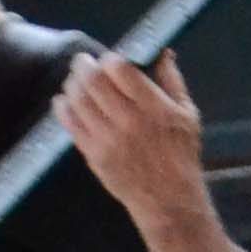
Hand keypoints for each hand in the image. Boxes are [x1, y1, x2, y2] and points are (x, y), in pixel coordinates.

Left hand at [56, 49, 209, 231]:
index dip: (110, 59)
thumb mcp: (187, 114)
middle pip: (95, 81)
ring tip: (73, 80)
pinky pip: (71, 125)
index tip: (109, 59)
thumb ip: (172, 80)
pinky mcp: (94, 155)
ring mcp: (108, 139)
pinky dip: (63, 108)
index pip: (121, 70)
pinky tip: (63, 101)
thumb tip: (162, 51)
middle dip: (84, 66)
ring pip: (79, 101)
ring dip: (72, 84)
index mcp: (153, 107)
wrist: (169, 200)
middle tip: (82, 61)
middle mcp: (129, 121)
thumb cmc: (181, 155)